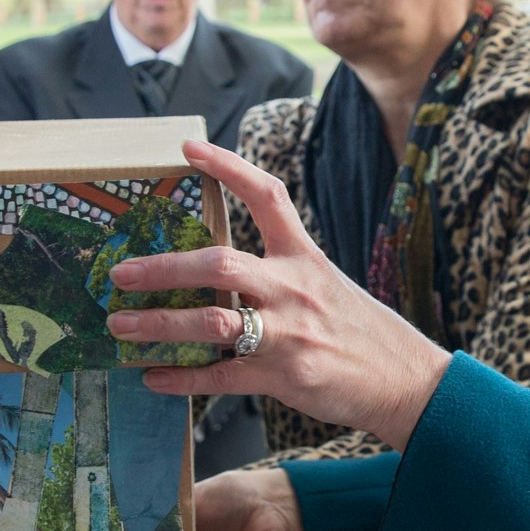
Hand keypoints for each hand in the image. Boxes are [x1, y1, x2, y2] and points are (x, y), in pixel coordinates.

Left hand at [108, 139, 453, 449]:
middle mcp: (294, 288)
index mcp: (305, 258)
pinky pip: (220, 377)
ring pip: (212, 323)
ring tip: (121, 326)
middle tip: (121, 273)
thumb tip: (220, 273)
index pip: (267, 196)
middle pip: (220, 263)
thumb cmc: (362, 333)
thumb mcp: (327, 286)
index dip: (228, 167)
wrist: (408, 382)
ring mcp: (288, 333)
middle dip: (163, 267)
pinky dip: (182, 379)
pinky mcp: (284, 376)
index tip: (188, 148)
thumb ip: (280, 274)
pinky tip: (153, 378)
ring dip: (158, 325)